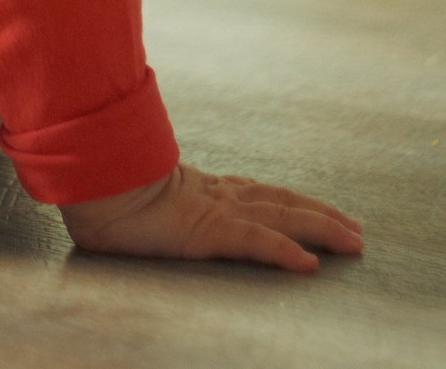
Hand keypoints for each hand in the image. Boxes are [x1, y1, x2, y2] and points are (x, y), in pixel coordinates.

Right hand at [61, 164, 361, 272]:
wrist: (89, 183)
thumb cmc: (105, 192)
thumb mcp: (141, 199)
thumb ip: (159, 201)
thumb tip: (157, 207)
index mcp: (203, 189)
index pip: (263, 194)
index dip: (297, 203)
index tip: (326, 212)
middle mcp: (217, 195)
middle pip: (283, 202)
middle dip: (323, 216)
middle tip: (356, 231)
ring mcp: (215, 210)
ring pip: (282, 216)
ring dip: (321, 228)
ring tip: (352, 242)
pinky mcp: (207, 229)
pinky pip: (255, 242)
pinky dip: (286, 250)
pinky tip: (310, 262)